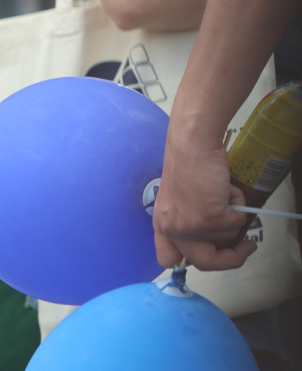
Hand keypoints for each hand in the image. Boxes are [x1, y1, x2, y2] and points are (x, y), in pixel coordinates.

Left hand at [152, 131, 255, 270]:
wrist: (192, 144)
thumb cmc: (190, 165)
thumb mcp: (181, 200)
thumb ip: (190, 222)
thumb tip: (218, 242)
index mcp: (161, 224)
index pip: (167, 260)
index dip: (190, 262)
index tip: (211, 254)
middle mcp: (171, 229)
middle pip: (205, 263)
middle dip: (231, 259)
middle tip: (246, 246)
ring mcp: (189, 227)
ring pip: (227, 239)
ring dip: (233, 216)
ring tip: (222, 192)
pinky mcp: (208, 219)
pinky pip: (237, 223)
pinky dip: (238, 205)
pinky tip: (224, 187)